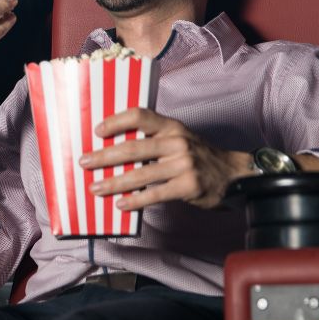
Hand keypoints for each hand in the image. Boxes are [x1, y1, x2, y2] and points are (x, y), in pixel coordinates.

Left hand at [80, 108, 248, 210]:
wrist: (233, 174)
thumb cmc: (198, 155)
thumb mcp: (179, 137)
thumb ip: (153, 138)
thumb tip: (114, 146)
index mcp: (171, 126)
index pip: (140, 116)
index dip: (116, 121)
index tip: (97, 131)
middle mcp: (177, 142)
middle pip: (133, 147)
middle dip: (105, 156)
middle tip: (85, 162)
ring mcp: (183, 164)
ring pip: (140, 174)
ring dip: (114, 182)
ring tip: (96, 188)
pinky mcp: (188, 186)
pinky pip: (154, 194)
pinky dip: (134, 200)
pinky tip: (120, 204)